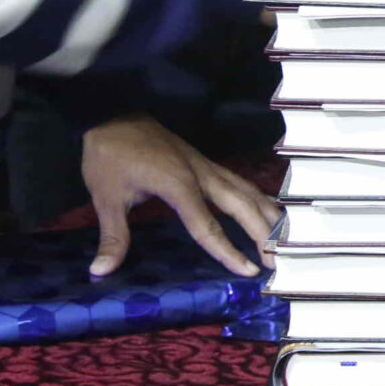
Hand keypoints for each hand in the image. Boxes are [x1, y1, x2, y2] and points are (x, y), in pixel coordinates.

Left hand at [80, 115, 277, 277]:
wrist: (112, 114)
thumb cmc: (110, 155)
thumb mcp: (106, 196)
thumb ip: (113, 235)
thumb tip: (100, 271)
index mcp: (178, 184)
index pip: (207, 225)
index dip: (228, 250)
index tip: (248, 271)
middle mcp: (200, 174)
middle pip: (241, 205)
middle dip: (263, 233)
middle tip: (278, 262)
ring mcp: (206, 166)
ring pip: (247, 190)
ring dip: (268, 214)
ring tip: (284, 240)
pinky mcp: (206, 163)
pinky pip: (240, 183)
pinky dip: (259, 199)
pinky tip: (268, 212)